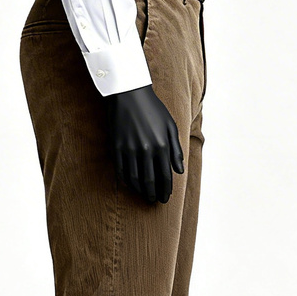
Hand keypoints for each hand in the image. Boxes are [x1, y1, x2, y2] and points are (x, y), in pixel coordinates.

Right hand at [104, 84, 184, 203]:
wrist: (129, 94)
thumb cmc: (153, 109)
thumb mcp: (170, 126)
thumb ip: (176, 150)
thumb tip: (179, 170)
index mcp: (162, 145)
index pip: (166, 175)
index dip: (166, 189)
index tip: (166, 197)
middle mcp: (146, 150)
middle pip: (150, 181)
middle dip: (154, 194)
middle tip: (155, 201)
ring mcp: (130, 150)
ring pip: (135, 179)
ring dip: (140, 190)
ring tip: (144, 195)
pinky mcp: (117, 147)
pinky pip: (121, 171)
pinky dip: (127, 181)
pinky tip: (131, 185)